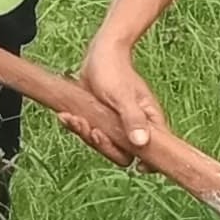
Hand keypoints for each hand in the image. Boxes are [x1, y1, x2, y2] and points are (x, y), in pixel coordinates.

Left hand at [79, 38, 165, 161]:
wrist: (100, 53)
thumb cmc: (115, 71)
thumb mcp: (123, 96)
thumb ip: (133, 119)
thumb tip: (142, 143)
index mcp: (148, 123)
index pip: (153, 153)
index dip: (147, 162)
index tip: (136, 166)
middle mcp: (134, 127)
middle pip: (121, 153)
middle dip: (104, 145)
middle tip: (92, 129)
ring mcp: (116, 125)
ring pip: (103, 143)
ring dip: (86, 134)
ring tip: (75, 119)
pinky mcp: (100, 120)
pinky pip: (89, 132)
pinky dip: (76, 126)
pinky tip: (65, 117)